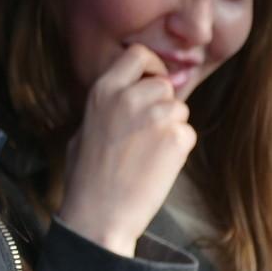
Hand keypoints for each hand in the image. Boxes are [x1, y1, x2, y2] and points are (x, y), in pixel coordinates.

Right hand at [59, 44, 196, 256]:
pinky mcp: (176, 139)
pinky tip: (156, 166)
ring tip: (147, 153)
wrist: (99, 216)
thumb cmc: (86, 178)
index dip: (151, 66)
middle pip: (164, 84)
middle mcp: (129, 97)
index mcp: (103, 91)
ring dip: (170, 127)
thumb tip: (134, 92)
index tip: (152, 81)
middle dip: (161, 104)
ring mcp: (155, 117)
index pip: (139, 55)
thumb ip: (110, 105)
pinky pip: (187, 133)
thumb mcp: (84, 129)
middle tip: (147, 132)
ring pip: (179, 109)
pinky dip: (178, 149)